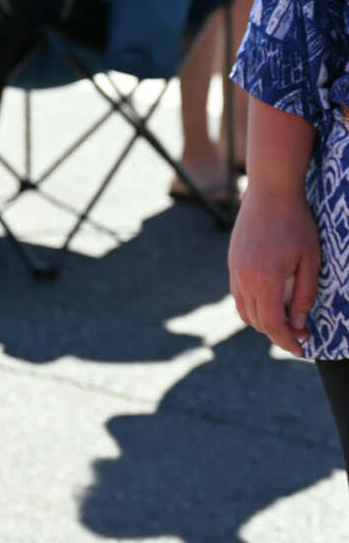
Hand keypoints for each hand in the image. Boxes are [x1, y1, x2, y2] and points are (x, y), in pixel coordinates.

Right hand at [228, 186, 320, 355]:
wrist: (269, 193)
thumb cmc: (295, 224)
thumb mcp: (310, 261)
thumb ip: (303, 295)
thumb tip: (298, 323)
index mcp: (264, 280)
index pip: (272, 324)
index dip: (286, 341)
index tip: (301, 349)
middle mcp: (243, 279)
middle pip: (256, 321)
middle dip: (277, 333)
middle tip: (300, 334)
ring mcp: (234, 271)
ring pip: (244, 310)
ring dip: (263, 321)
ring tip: (286, 320)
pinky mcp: (232, 264)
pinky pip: (239, 295)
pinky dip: (254, 306)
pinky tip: (271, 301)